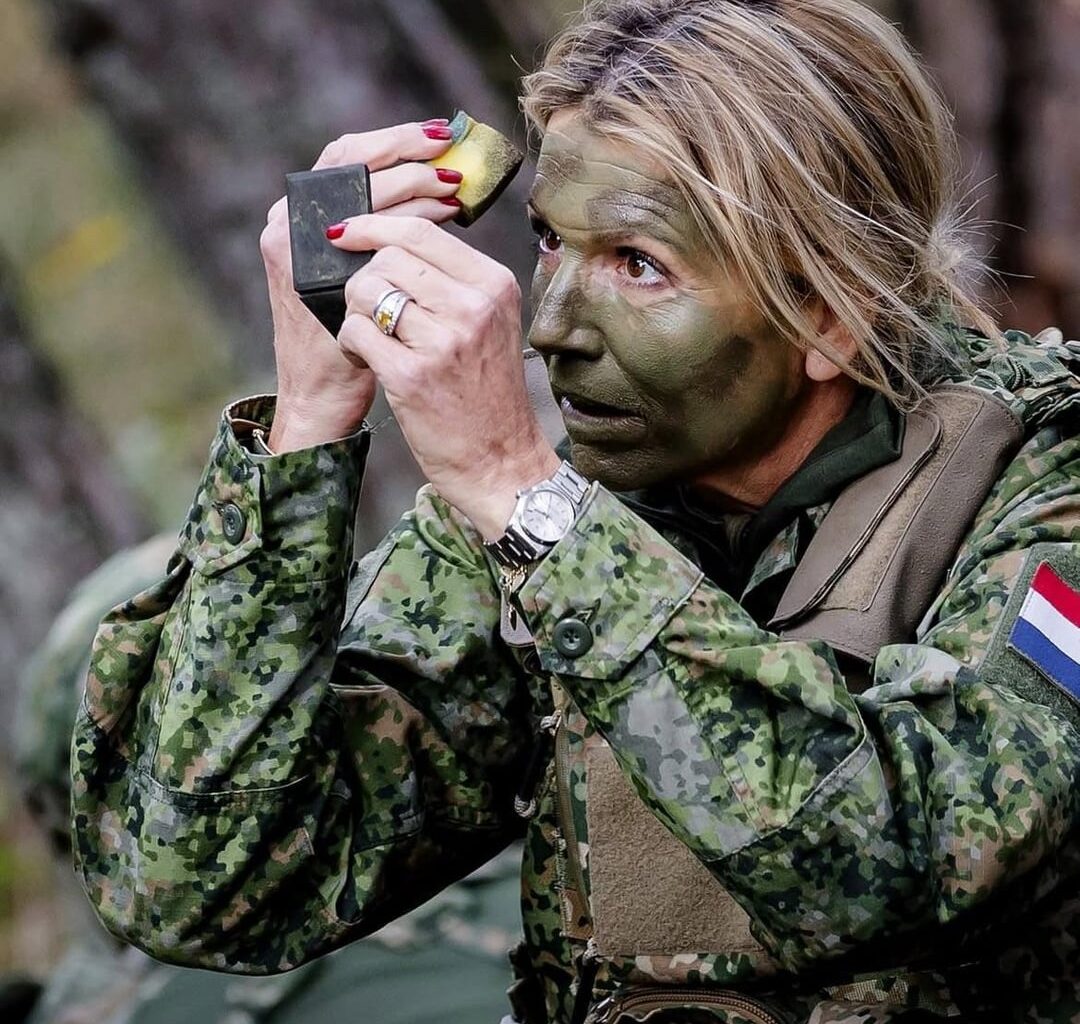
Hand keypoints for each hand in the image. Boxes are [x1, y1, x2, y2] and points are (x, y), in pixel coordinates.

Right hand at [259, 120, 463, 451]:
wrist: (321, 396)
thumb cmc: (350, 338)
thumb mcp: (358, 276)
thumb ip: (381, 235)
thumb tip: (438, 190)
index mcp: (297, 215)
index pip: (345, 156)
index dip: (392, 139)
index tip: (438, 135)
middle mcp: (288, 223)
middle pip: (350, 162)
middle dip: (406, 151)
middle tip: (450, 153)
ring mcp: (296, 248)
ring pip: (360, 191)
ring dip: (414, 182)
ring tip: (454, 186)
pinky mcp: (312, 276)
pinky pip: (369, 233)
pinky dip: (410, 220)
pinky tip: (443, 220)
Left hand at [330, 215, 559, 538]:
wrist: (500, 461)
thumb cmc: (487, 393)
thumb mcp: (491, 324)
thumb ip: (454, 280)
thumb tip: (390, 238)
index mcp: (493, 286)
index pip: (421, 232)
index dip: (374, 225)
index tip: (346, 231)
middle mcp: (473, 307)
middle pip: (388, 257)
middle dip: (365, 279)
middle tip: (370, 312)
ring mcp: (444, 341)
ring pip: (367, 290)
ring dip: (355, 311)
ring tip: (370, 339)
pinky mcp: (412, 375)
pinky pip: (356, 331)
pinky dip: (350, 343)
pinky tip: (364, 360)